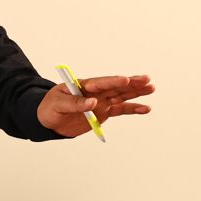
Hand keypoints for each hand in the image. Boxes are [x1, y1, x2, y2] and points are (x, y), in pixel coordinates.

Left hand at [38, 74, 154, 136]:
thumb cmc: (50, 108)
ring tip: (151, 88)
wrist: (49, 121)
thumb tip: (92, 103)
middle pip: (116, 87)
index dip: (113, 81)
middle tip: (146, 79)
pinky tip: (145, 108)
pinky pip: (120, 110)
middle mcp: (95, 92)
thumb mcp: (58, 104)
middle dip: (132, 83)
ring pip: (122, 96)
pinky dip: (133, 109)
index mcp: (83, 85)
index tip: (125, 80)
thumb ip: (75, 103)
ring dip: (136, 92)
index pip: (101, 82)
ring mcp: (101, 101)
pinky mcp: (103, 112)